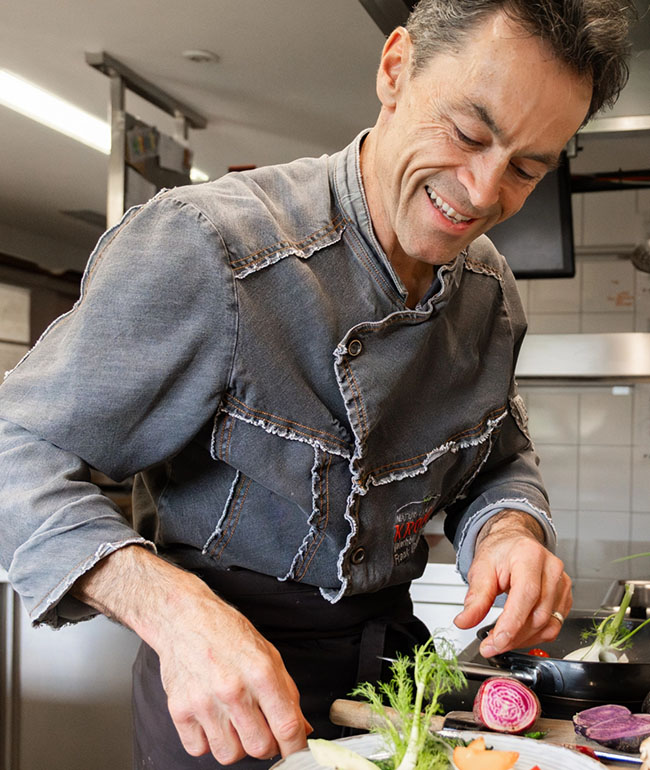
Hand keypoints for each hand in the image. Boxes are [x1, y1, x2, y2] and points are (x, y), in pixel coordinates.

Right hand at [73, 546, 310, 762]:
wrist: (184, 619)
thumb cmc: (227, 633)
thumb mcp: (267, 654)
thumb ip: (287, 692)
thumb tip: (303, 727)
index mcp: (260, 672)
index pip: (286, 726)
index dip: (296, 747)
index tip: (296, 752)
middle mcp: (232, 689)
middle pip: (259, 747)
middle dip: (266, 745)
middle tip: (262, 730)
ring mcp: (204, 702)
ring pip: (229, 755)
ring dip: (236, 746)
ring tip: (234, 723)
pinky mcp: (179, 710)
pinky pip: (199, 750)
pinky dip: (207, 742)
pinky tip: (212, 720)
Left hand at [453, 510, 571, 656]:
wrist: (514, 543)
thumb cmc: (500, 552)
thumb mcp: (481, 569)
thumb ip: (475, 597)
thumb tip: (465, 621)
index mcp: (529, 556)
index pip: (526, 595)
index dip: (512, 624)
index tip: (495, 642)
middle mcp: (551, 569)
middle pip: (538, 614)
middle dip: (513, 636)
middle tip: (491, 646)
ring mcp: (562, 583)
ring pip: (548, 624)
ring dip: (523, 640)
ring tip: (501, 640)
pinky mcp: (564, 597)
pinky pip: (554, 625)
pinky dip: (535, 636)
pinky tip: (518, 634)